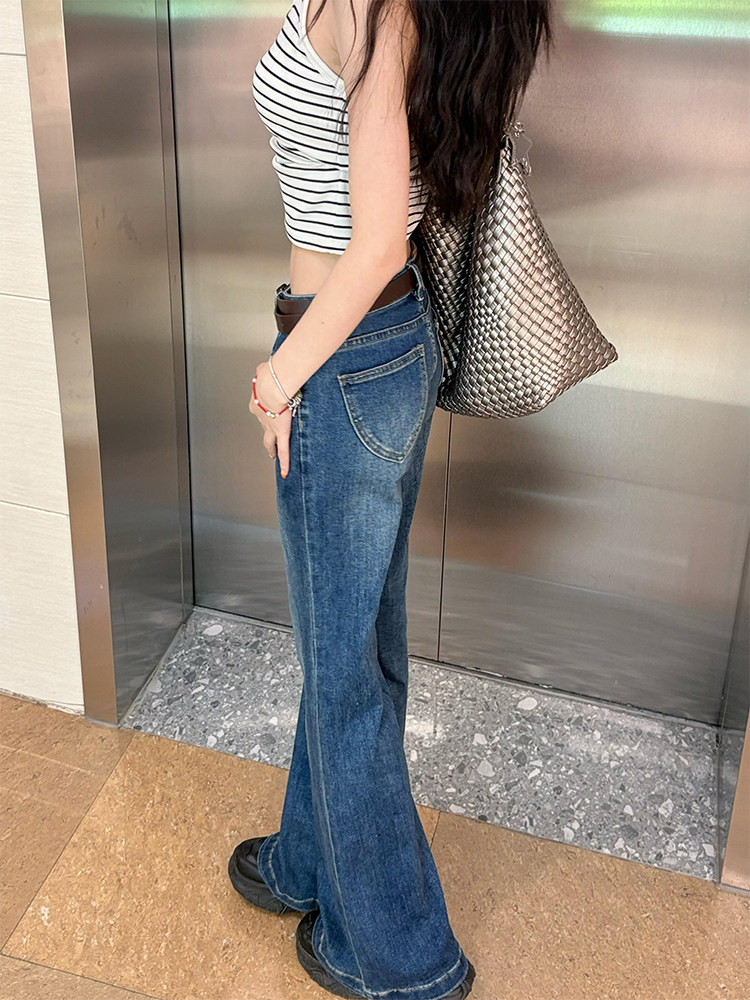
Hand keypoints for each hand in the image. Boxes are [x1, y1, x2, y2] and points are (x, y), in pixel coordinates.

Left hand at [249, 361, 292, 477]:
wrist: (272, 385)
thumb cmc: (270, 375)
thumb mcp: (266, 370)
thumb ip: (266, 370)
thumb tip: (267, 366)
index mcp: (258, 401)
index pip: (261, 408)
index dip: (264, 411)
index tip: (267, 412)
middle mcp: (261, 416)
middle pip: (263, 430)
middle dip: (265, 437)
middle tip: (268, 445)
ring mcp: (270, 426)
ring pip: (270, 441)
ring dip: (272, 448)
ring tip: (274, 456)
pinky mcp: (281, 433)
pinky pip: (283, 451)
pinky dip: (284, 462)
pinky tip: (285, 472)